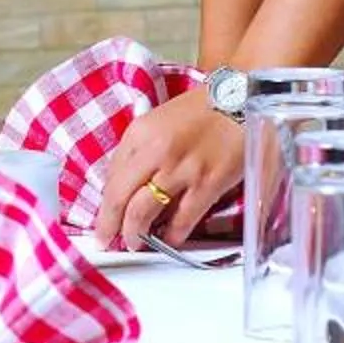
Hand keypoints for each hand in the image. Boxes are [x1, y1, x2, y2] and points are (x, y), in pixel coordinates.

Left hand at [95, 96, 243, 248]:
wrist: (240, 99)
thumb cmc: (200, 111)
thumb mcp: (157, 121)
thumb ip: (139, 150)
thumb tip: (127, 185)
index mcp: (139, 132)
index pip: (111, 176)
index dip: (104, 202)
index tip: (103, 218)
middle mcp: (155, 151)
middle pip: (120, 197)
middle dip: (109, 224)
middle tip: (106, 239)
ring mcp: (181, 169)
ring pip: (144, 212)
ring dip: (134, 234)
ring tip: (134, 243)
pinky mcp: (208, 183)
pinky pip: (183, 219)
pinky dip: (173, 235)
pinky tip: (169, 240)